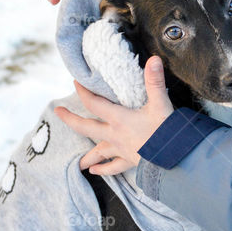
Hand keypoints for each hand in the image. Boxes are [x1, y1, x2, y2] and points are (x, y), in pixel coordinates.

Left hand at [55, 56, 173, 174]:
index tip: (75, 83)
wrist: (174, 158)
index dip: (84, 92)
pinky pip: (113, 167)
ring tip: (76, 159)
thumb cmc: (166, 131)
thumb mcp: (160, 104)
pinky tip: (95, 172)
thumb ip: (155, 81)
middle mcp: (115, 135)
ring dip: (86, 155)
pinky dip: (103, 169)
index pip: (94, 104)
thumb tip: (154, 59)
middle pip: (86, 127)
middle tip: (57, 112)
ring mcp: (121, 150)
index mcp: (119, 119)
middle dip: (70, 119)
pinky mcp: (130, 161)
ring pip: (98, 152)